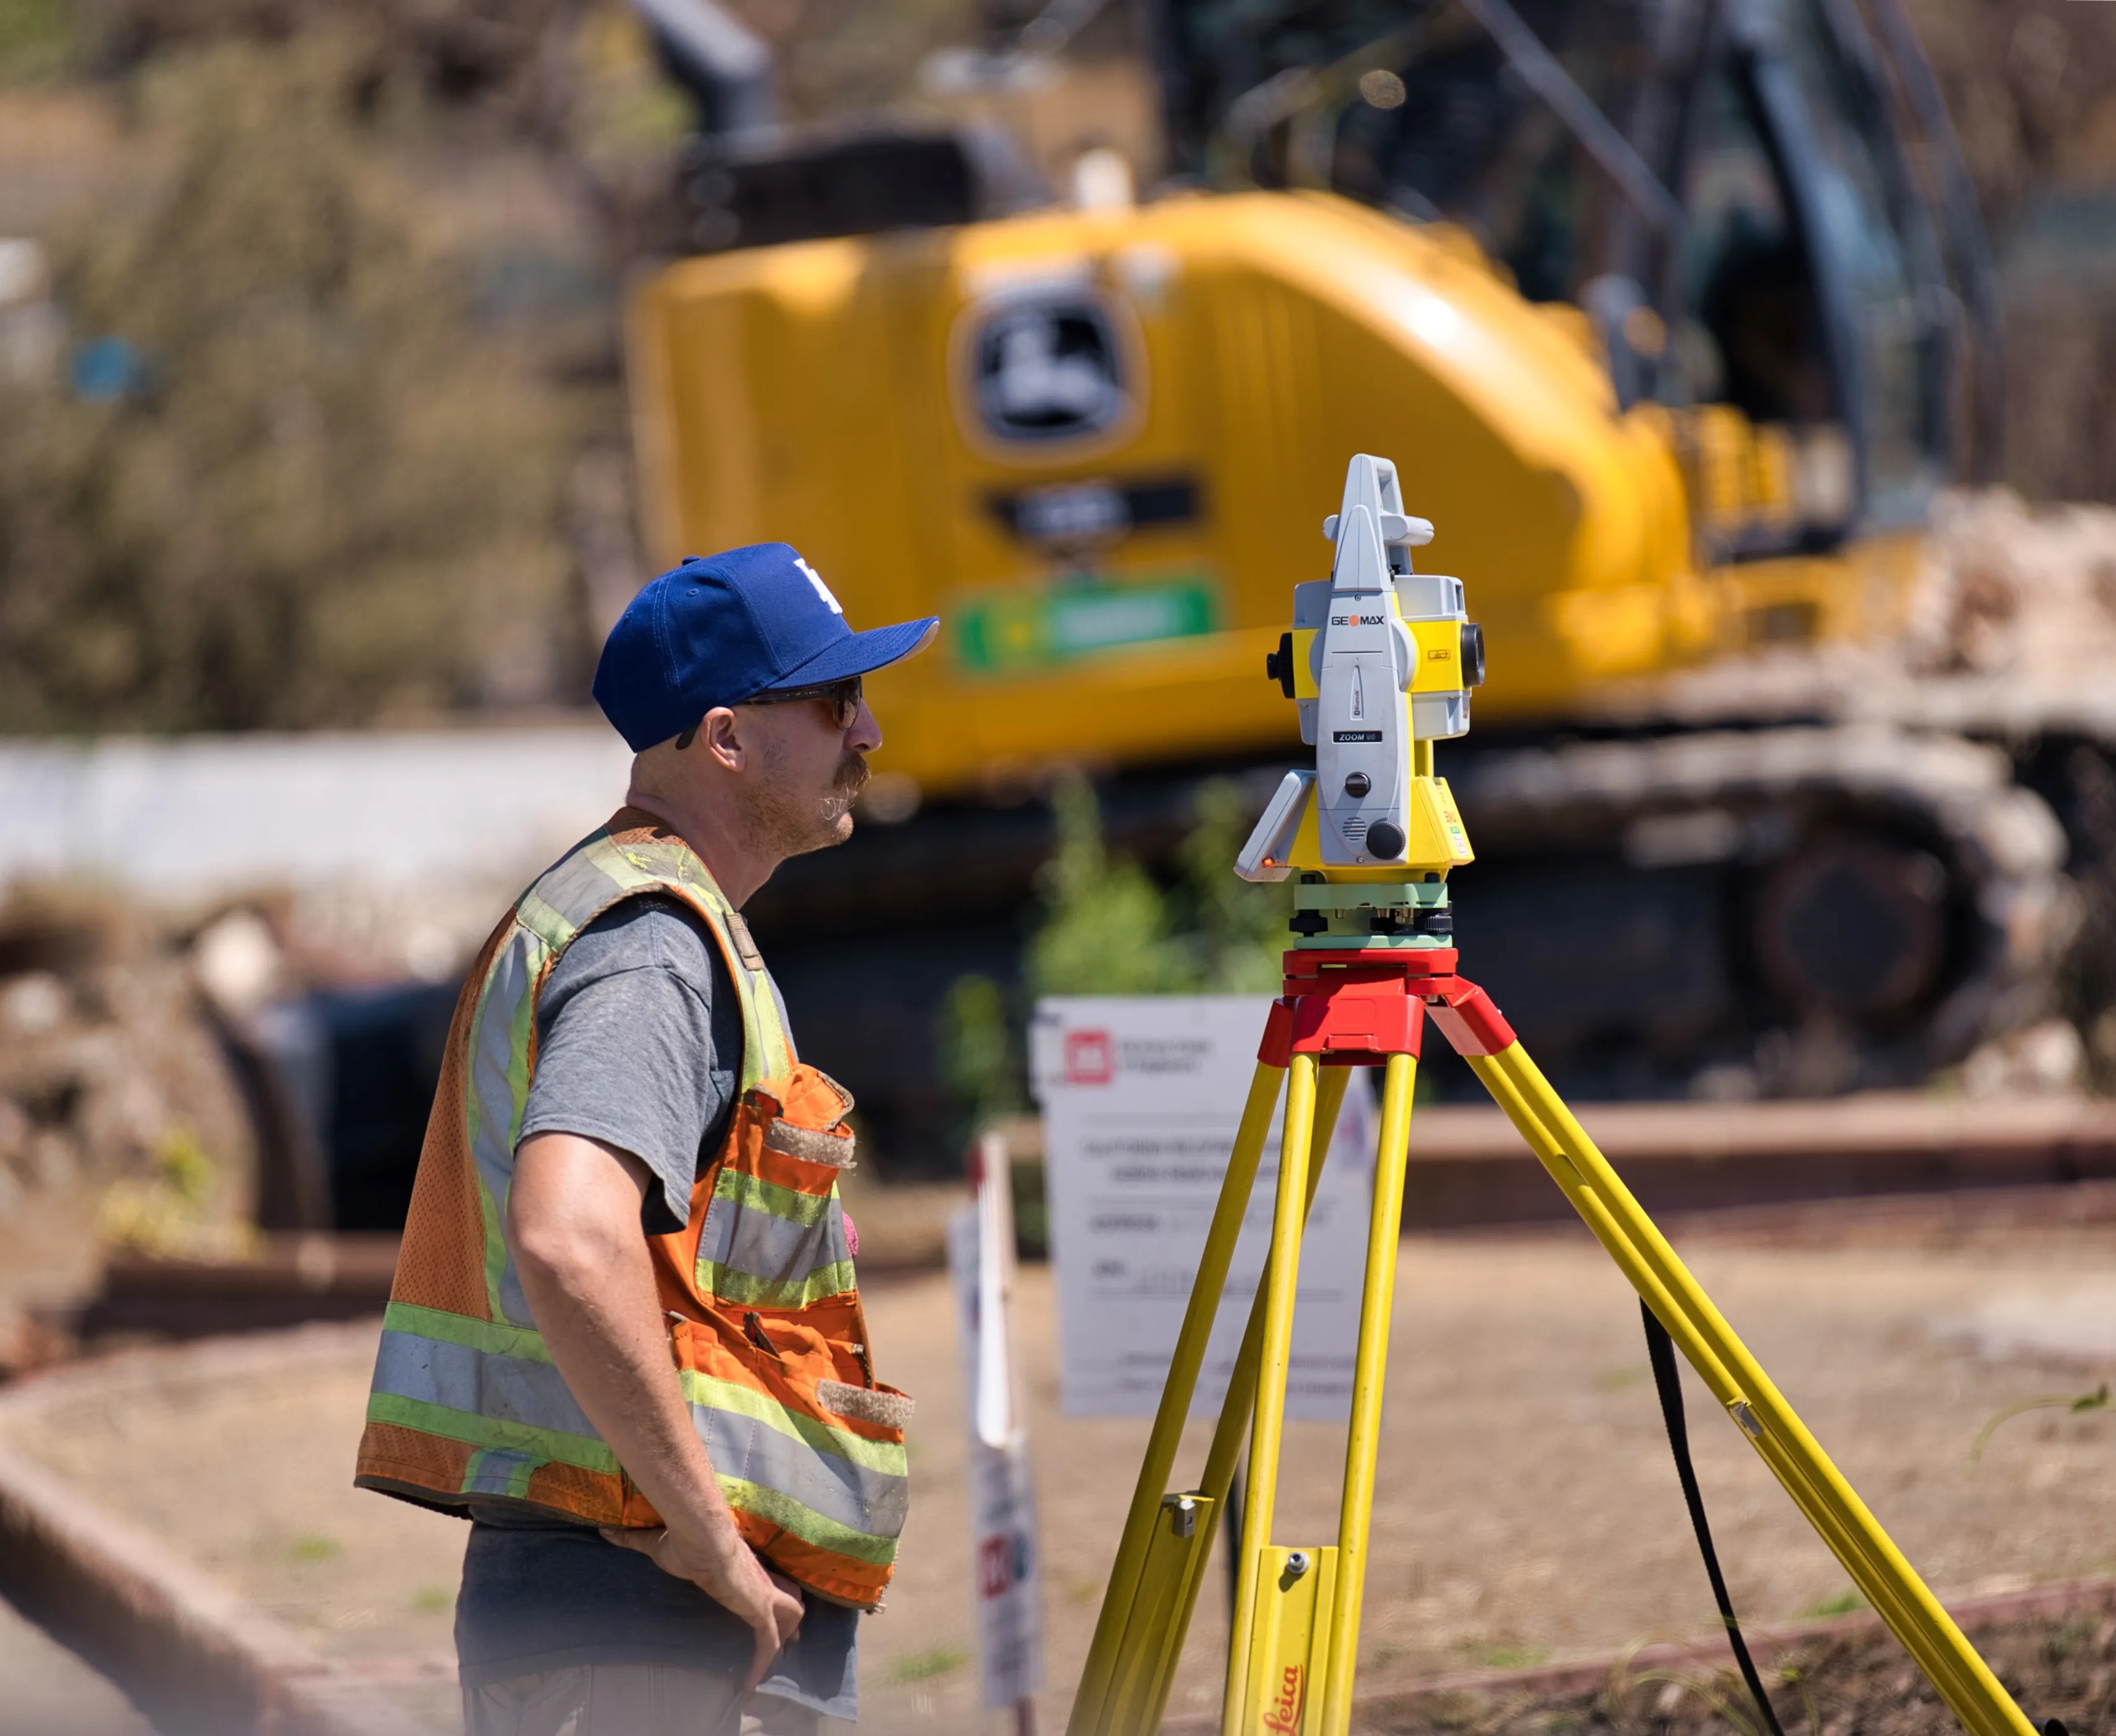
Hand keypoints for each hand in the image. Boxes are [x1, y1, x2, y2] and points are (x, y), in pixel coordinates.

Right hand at [602, 1522, 804, 1689]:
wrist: (701, 1535)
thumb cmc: (682, 1539)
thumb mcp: (655, 1545)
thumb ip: (633, 1539)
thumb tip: (606, 1531)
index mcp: (739, 1567)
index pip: (761, 1580)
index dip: (762, 1595)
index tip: (757, 1608)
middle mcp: (758, 1579)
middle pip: (788, 1597)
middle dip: (787, 1617)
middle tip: (783, 1638)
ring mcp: (762, 1594)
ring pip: (791, 1614)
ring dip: (786, 1634)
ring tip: (771, 1660)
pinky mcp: (759, 1609)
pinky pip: (769, 1641)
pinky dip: (762, 1662)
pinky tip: (750, 1683)